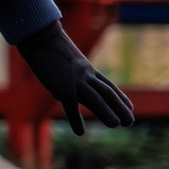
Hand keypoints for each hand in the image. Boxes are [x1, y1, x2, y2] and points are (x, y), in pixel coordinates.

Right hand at [16, 21, 134, 135]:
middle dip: (119, 107)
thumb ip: (66, 80)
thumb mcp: (62, 62)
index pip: (108, 85)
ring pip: (96, 98)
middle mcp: (85, 74)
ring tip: (117, 125)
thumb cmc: (46, 46)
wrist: (39, 36)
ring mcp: (75, 79)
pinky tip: (79, 132)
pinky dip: (75, 119)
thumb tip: (62, 97)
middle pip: (107, 92)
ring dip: (107, 112)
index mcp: (86, 69)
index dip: (120, 98)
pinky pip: (71, 105)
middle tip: (130, 122)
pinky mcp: (62, 84)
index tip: (130, 108)